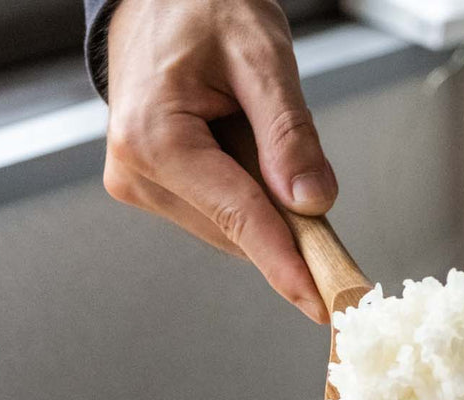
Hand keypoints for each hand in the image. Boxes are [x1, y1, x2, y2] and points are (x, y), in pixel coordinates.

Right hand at [101, 0, 335, 321]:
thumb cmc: (202, 9)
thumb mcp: (262, 57)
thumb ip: (289, 132)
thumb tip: (312, 201)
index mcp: (155, 139)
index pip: (240, 219)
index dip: (290, 265)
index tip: (325, 306)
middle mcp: (137, 171)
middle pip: (240, 229)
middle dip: (289, 224)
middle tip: (318, 187)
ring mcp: (140, 183)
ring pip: (233, 228)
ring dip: (268, 203)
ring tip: (257, 132)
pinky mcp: (152, 186)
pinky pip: (221, 213)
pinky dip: (251, 196)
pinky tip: (245, 149)